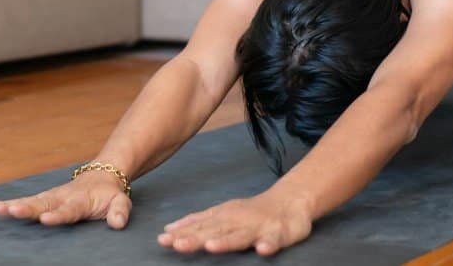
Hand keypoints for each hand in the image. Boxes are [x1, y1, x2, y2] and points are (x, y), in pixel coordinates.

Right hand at [0, 170, 131, 228]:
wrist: (102, 175)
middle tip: (10, 211)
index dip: (57, 215)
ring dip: (10, 206)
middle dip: (26, 209)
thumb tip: (118, 223)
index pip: (67, 210)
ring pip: (28, 202)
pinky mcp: (42, 199)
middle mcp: (60, 198)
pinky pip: (23, 202)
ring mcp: (50, 198)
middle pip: (41, 204)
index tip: (46, 219)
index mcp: (79, 201)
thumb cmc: (110, 194)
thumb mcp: (121, 201)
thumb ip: (119, 212)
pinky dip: (6, 204)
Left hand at [157, 189, 312, 255]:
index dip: (181, 234)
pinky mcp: (279, 233)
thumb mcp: (222, 214)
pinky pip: (274, 240)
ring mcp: (258, 227)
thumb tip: (169, 230)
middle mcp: (238, 221)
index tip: (162, 240)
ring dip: (226, 241)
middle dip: (195, 238)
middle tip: (176, 245)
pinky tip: (262, 250)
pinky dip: (268, 244)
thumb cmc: (252, 212)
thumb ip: (198, 223)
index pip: (199, 226)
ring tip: (211, 247)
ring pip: (241, 236)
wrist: (290, 201)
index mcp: (223, 217)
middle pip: (214, 231)